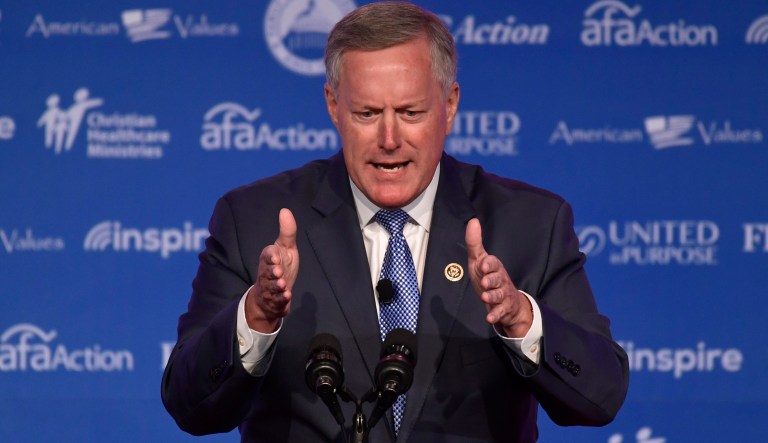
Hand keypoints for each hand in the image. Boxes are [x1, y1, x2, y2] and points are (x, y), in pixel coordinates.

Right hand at [246, 208, 298, 332]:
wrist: (273, 293)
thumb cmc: (281, 266)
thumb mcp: (286, 248)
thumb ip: (287, 232)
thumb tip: (285, 210)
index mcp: (269, 259)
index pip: (267, 255)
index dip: (271, 256)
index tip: (277, 257)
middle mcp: (267, 273)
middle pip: (267, 272)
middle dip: (272, 272)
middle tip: (278, 271)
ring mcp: (270, 288)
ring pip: (271, 287)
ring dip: (276, 286)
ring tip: (283, 284)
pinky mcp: (275, 301)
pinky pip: (277, 301)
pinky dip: (281, 299)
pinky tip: (287, 296)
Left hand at [465, 218, 531, 337]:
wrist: (507, 300)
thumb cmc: (489, 276)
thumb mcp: (479, 260)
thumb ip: (474, 243)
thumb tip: (472, 221)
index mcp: (494, 267)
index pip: (493, 263)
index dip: (488, 264)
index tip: (482, 265)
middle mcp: (500, 279)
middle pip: (497, 279)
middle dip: (491, 280)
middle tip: (485, 282)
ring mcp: (503, 294)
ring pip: (499, 295)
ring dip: (492, 296)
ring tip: (485, 297)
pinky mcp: (503, 308)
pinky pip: (500, 312)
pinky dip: (495, 315)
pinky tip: (489, 318)